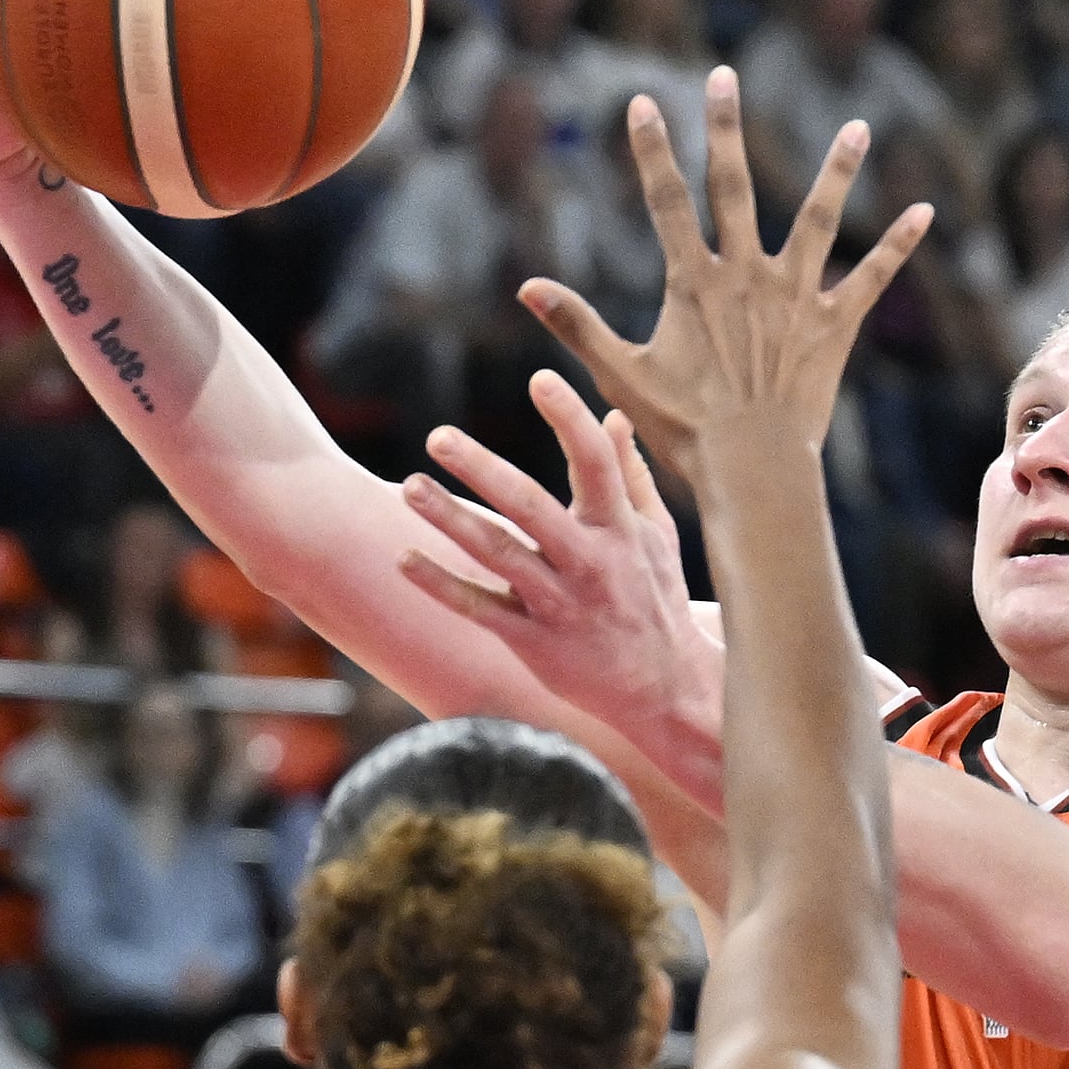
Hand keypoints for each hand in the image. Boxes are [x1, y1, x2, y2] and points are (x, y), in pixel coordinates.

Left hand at [398, 375, 717, 739]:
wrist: (664, 689)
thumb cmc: (657, 601)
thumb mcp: (657, 535)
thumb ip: (632, 473)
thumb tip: (615, 415)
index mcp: (620, 529)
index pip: (595, 462)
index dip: (570, 418)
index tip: (540, 379)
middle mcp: (588, 562)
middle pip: (529, 505)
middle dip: (482, 469)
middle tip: (438, 437)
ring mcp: (558, 603)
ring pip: (497, 554)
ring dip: (450, 519)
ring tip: (409, 487)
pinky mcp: (533, 641)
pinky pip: (479, 609)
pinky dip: (441, 585)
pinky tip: (404, 559)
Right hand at [518, 67, 929, 478]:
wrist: (753, 468)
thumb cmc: (683, 428)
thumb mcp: (620, 375)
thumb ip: (576, 324)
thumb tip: (525, 287)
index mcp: (693, 282)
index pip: (666, 200)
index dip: (651, 149)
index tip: (642, 102)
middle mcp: (747, 274)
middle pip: (735, 185)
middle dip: (726, 127)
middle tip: (724, 75)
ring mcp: (795, 295)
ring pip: (820, 217)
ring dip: (837, 169)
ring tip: (857, 126)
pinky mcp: (834, 325)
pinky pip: (871, 276)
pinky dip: (898, 244)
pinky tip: (923, 211)